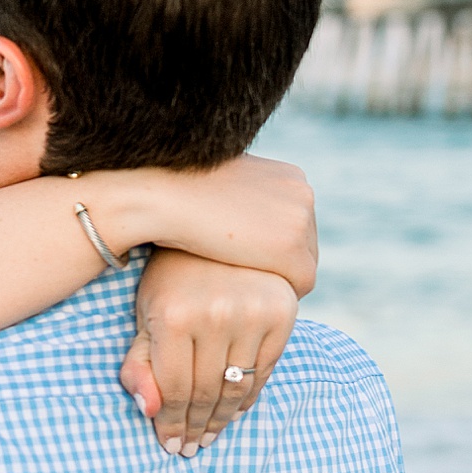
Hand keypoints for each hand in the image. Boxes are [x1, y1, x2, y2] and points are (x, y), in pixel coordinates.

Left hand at [119, 249, 297, 453]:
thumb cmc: (170, 279)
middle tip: (190, 449)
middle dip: (195, 427)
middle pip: (205, 392)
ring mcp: (252, 312)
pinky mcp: (282, 311)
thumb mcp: (145, 316)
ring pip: (237, 387)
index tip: (170, 446)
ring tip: (209, 436)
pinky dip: (250, 396)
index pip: (174, 389)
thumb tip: (149, 412)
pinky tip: (234, 411)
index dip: (171, 424)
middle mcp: (215, 314)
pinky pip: (267, 369)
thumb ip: (140, 364)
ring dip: (222, 420)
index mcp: (173, 317)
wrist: (214, 230)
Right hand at [133, 155, 316, 296]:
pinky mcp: (291, 252)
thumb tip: (238, 218)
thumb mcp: (221, 186)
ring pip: (304, 265)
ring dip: (278, 277)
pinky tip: (249, 297)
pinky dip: (278, 294)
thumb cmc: (178, 191)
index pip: (296, 222)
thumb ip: (241, 199)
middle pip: (305, 244)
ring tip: (245, 289)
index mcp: (288, 176)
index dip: (272, 245)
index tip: (249, 261)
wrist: (166, 195)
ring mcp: (300, 222)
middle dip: (279, 262)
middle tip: (248, 280)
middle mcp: (303, 193)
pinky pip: (300, 285)